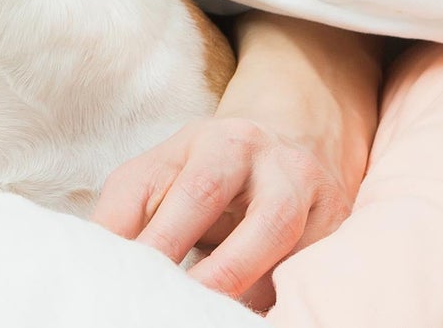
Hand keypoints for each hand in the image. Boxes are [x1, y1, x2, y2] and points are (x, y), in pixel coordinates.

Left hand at [91, 116, 349, 307]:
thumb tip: (99, 255)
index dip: (165, 238)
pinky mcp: (343, 227)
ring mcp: (318, 197)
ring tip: (217, 314)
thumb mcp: (162, 169)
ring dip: (253, 288)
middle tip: (178, 303)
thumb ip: (126, 210)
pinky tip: (253, 314)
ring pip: (293, 248)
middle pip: (262, 223)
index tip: (136, 273)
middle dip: (220, 270)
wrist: (294, 132)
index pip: (195, 191)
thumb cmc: (207, 164)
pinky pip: (314, 270)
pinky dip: (284, 297)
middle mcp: (279, 164)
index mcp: (224, 143)